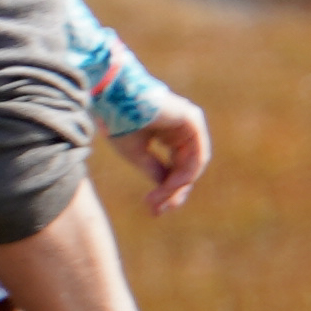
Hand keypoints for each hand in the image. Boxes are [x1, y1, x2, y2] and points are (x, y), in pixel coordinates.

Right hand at [110, 95, 212, 214]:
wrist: (113, 100)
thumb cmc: (119, 122)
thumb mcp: (137, 154)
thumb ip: (154, 170)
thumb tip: (165, 189)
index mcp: (169, 133)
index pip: (176, 167)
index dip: (167, 190)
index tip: (153, 209)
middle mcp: (183, 129)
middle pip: (186, 168)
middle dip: (173, 192)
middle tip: (158, 210)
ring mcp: (190, 124)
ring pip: (192, 165)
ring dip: (176, 186)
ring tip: (159, 200)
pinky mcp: (192, 121)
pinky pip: (196, 155)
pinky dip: (185, 173)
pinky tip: (170, 185)